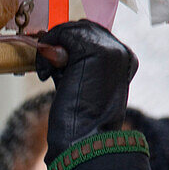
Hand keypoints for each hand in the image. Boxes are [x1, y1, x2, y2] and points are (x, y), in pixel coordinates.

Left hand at [36, 19, 137, 161]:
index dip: (67, 43)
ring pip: (73, 29)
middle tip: (44, 65)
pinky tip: (46, 73)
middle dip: (59, 42)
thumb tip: (55, 49)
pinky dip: (47, 50)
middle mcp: (121, 52)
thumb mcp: (82, 86)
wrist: (85, 141)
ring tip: (46, 72)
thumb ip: (75, 65)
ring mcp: (110, 49)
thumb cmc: (80, 123)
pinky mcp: (94, 51)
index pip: (93, 36)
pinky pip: (64, 34)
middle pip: (83, 28)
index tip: (50, 58)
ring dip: (52, 46)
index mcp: (124, 60)